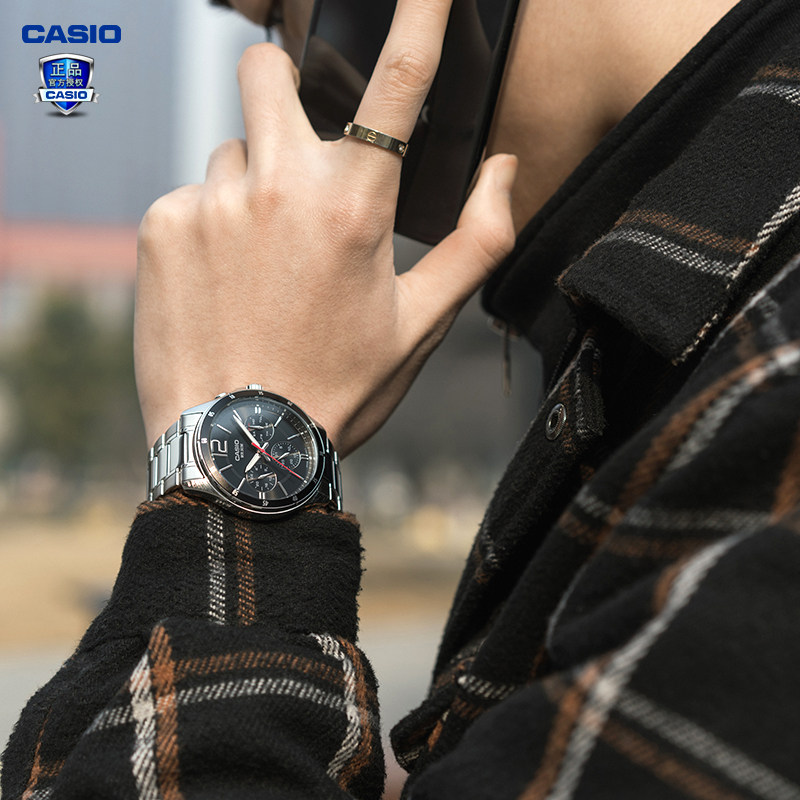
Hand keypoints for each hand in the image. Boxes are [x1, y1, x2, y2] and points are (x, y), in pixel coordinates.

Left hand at [135, 0, 517, 455]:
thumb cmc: (340, 387)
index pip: (398, 84)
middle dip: (280, 85)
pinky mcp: (159, 224)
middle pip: (264, 71)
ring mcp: (209, 200)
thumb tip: (505, 169)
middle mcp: (278, 185)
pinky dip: (207, 226)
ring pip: (229, 152)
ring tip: (259, 267)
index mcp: (355, 206)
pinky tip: (221, 287)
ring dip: (248, 187)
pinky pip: (189, 196)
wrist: (243, 448)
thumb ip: (477, 240)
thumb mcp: (422, 324)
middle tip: (291, 146)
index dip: (421, 17)